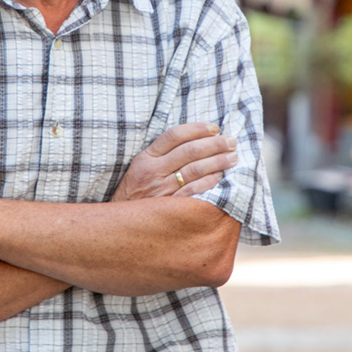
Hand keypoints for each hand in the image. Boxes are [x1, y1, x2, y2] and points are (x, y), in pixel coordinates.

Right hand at [111, 123, 236, 201]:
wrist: (119, 223)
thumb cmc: (135, 192)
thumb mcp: (140, 167)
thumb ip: (162, 154)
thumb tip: (195, 141)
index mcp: (146, 158)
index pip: (174, 135)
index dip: (196, 129)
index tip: (214, 127)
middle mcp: (153, 171)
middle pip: (188, 151)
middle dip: (213, 144)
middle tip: (231, 141)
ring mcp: (162, 190)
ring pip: (194, 170)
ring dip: (217, 162)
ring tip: (232, 157)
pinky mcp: (169, 207)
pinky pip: (193, 192)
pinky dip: (209, 183)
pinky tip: (220, 177)